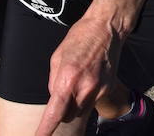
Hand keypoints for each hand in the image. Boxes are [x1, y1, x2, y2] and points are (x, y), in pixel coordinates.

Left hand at [35, 15, 122, 135]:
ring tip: (77, 82)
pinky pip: (92, 101)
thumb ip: (54, 82)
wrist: (106, 28)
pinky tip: (88, 77)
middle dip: (62, 109)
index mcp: (67, 79)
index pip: (54, 113)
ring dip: (75, 103)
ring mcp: (98, 89)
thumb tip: (54, 99)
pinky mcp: (108, 88)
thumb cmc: (79, 39)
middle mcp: (84, 88)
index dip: (45, 130)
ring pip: (81, 111)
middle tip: (63, 91)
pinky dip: (87, 95)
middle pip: (68, 115)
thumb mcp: (57, 58)